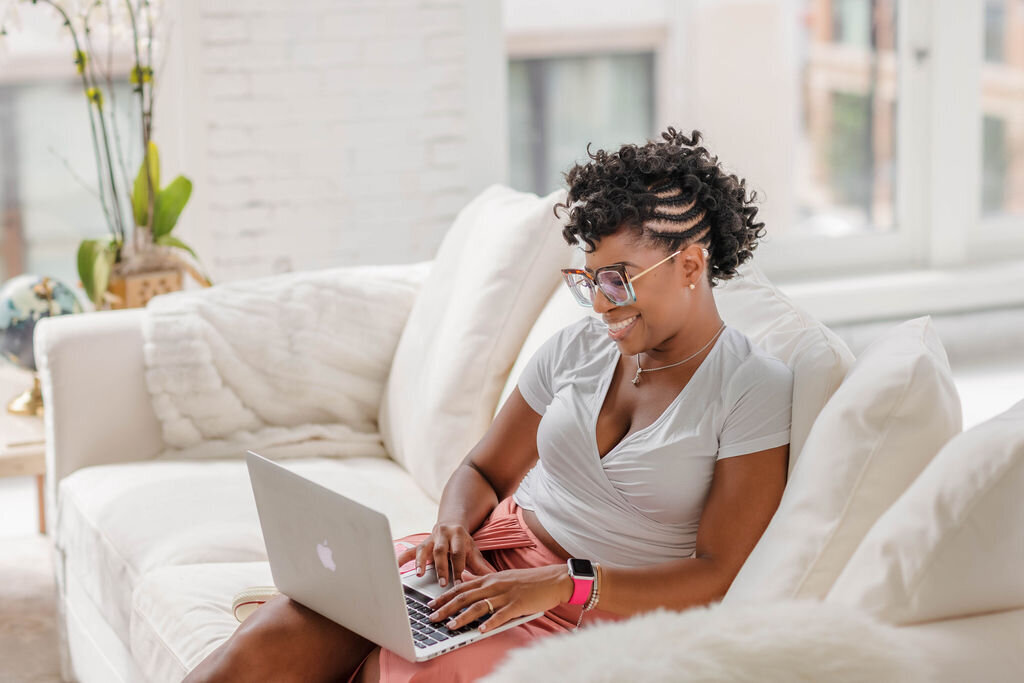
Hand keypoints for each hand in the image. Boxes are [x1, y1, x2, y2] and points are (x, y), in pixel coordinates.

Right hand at [395, 523, 496, 587]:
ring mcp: (430, 539)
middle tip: (442, 583)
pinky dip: (402, 559)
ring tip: (419, 575)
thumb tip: (496, 580)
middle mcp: (443, 535)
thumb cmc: (464, 544)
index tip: (458, 584)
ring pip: (424, 549)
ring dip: (421, 562)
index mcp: (458, 536)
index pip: (458, 553)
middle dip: (441, 567)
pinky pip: (409, 551)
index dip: (458, 568)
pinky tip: (394, 567)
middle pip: (441, 551)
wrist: (452, 525)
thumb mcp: (473, 552)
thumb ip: (482, 567)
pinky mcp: (421, 544)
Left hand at [425, 565, 571, 632]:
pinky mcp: (518, 605)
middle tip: (432, 618)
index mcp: (490, 578)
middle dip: (446, 608)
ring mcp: (506, 594)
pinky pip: (501, 615)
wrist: (553, 579)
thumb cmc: (528, 580)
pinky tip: (481, 630)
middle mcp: (495, 585)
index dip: (445, 596)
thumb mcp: (503, 576)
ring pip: (479, 606)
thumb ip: (483, 579)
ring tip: (451, 626)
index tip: (431, 604)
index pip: (462, 587)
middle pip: (465, 597)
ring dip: (463, 617)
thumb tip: (464, 578)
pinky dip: (490, 623)